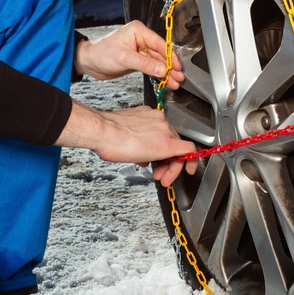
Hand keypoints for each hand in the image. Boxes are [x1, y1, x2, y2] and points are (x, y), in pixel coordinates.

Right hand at [55, 101, 196, 186]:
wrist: (103, 132)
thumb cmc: (107, 134)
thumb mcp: (126, 136)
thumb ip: (139, 143)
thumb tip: (144, 158)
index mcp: (149, 116)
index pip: (164, 134)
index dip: (165, 150)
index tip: (164, 160)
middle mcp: (159, 120)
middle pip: (173, 142)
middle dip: (167, 161)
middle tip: (160, 174)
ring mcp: (164, 130)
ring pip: (178, 147)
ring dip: (172, 165)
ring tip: (162, 177)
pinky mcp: (167, 143)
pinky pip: (186, 150)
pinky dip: (190, 161)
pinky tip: (190, 170)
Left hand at [74, 20, 185, 89]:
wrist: (88, 62)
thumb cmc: (101, 53)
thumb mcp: (124, 58)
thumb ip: (145, 64)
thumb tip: (162, 70)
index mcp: (138, 31)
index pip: (160, 43)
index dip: (170, 56)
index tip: (177, 67)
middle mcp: (141, 38)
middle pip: (161, 54)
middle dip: (170, 67)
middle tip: (178, 78)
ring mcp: (140, 49)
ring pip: (158, 62)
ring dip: (166, 73)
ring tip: (174, 83)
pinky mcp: (138, 60)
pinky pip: (152, 67)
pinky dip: (158, 75)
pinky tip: (166, 81)